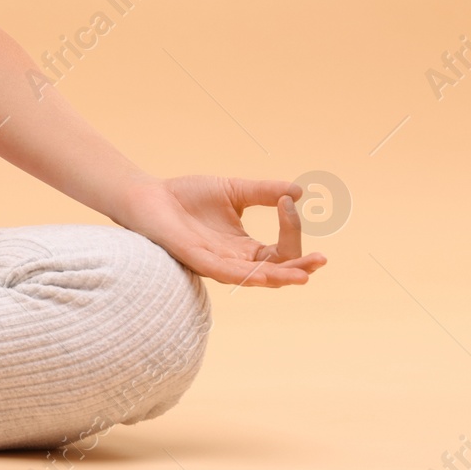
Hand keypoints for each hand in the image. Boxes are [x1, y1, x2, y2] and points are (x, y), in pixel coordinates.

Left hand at [114, 175, 326, 287]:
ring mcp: (216, 263)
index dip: (292, 231)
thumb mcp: (234, 191)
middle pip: (275, 272)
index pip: (281, 250)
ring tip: (304, 275)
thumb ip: (264, 192)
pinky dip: (246, 275)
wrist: (149, 195)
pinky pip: (225, 273)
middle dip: (299, 268)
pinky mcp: (196, 259)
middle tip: (321, 260)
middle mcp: (234, 261)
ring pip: (254, 278)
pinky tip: (265, 275)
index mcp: (244, 248)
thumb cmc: (187, 196)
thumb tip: (300, 192)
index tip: (288, 202)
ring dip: (280, 277)